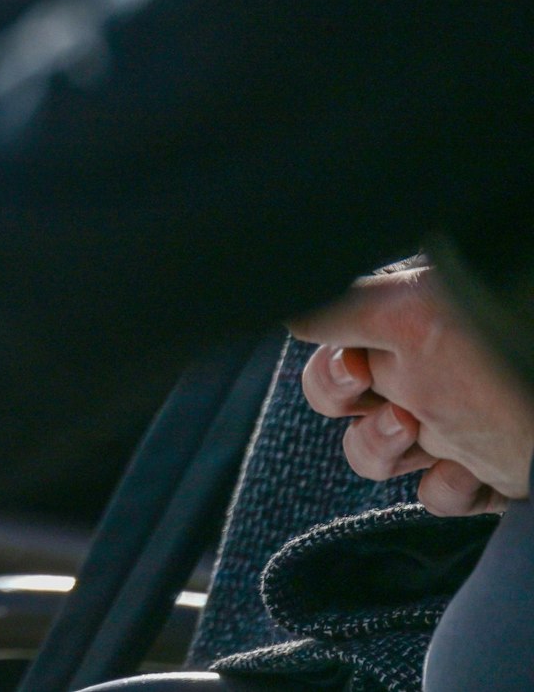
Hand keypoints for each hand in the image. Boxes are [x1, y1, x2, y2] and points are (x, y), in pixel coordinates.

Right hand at [291, 266, 533, 515]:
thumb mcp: (415, 313)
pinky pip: (434, 495)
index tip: (354, 366)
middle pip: (339, 391)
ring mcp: (455, 425)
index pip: (336, 329)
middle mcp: (428, 368)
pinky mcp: (484, 476)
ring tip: (415, 436)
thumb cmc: (511, 361)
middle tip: (379, 399)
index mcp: (415, 319)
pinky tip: (473, 476)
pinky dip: (445, 490)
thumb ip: (341, 304)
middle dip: (339, 399)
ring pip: (373, 450)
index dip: (329, 353)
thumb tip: (286, 307)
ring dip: (377, 450)